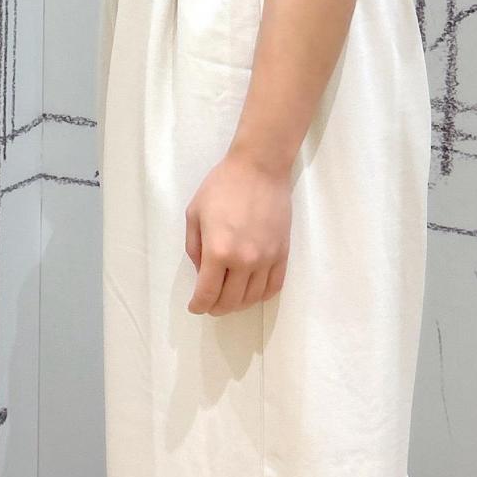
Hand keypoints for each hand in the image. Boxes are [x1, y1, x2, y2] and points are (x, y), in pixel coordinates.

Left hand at [184, 149, 290, 315]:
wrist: (259, 168)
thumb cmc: (222, 186)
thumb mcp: (194, 214)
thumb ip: (194, 248)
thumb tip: (202, 271)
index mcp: (218, 252)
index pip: (208, 294)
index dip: (199, 305)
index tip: (196, 306)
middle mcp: (244, 261)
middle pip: (230, 301)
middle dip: (216, 308)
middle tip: (210, 304)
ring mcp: (267, 259)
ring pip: (253, 297)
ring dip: (238, 304)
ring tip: (230, 298)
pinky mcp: (282, 253)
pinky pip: (274, 286)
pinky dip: (261, 295)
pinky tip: (253, 291)